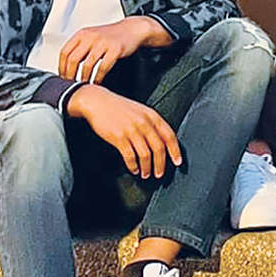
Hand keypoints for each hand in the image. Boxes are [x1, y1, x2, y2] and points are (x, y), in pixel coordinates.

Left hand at [58, 17, 163, 83]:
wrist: (131, 29)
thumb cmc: (111, 35)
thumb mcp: (91, 36)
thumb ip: (79, 47)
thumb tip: (66, 65)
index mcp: (82, 34)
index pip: (64, 52)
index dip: (61, 67)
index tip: (62, 76)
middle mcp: (90, 37)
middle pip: (73, 59)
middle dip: (70, 75)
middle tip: (71, 83)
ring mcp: (103, 43)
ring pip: (87, 65)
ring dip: (84, 78)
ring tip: (84, 84)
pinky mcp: (115, 49)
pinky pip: (103, 67)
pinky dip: (98, 77)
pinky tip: (97, 81)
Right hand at [66, 84, 180, 178]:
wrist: (97, 102)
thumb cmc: (120, 108)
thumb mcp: (141, 111)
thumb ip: (152, 124)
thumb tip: (163, 143)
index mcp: (152, 116)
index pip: (170, 136)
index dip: (175, 151)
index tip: (178, 162)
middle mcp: (144, 123)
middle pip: (159, 149)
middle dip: (161, 165)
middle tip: (159, 174)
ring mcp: (131, 130)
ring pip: (145, 155)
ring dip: (147, 168)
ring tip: (146, 174)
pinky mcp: (118, 137)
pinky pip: (130, 156)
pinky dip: (133, 166)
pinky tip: (133, 169)